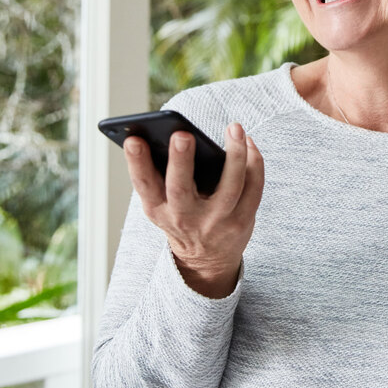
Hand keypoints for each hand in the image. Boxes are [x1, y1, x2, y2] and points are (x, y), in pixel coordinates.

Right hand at [125, 122, 263, 298]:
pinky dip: (254, 163)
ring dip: (234, 156)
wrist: (207, 259)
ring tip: (234, 128)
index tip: (133, 139)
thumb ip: (163, 175)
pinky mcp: (242, 221)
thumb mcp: (163, 204)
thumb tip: (174, 132)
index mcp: (158, 209)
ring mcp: (216, 221)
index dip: (136, 163)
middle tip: (182, 134)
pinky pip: (253, 188)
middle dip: (180, 161)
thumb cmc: (182, 216)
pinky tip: (249, 143)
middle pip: (181, 189)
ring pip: (229, 187)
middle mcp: (184, 218)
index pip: (144, 185)